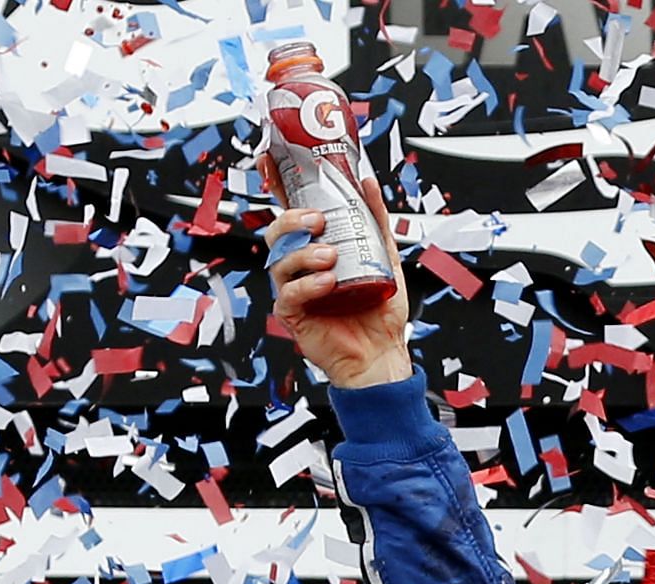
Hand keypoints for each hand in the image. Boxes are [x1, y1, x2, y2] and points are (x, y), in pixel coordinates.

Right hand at [259, 153, 412, 389]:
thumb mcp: (385, 257)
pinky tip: (327, 283)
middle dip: (292, 220)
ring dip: (303, 253)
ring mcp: (294, 288)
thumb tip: (368, 183)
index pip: (292, 211)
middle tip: (318, 221)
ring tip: (330, 256)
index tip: (270, 161)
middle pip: (277, 231)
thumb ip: (376, 220)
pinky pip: (289, 294)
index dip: (277, 185)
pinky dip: (307, 285)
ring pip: (279, 260)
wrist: (383, 352)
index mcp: (317, 247)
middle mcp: (301, 265)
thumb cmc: (380, 310)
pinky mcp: (293, 314)